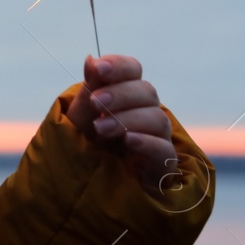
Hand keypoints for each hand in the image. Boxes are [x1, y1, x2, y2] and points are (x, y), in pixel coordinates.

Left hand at [64, 54, 177, 198]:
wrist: (85, 185)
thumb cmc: (84, 145)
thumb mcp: (79, 117)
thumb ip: (89, 91)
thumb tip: (91, 59)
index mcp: (125, 93)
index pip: (133, 70)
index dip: (119, 66)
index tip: (99, 68)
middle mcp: (145, 110)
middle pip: (146, 92)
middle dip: (119, 94)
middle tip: (96, 103)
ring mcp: (156, 136)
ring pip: (156, 118)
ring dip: (127, 119)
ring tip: (100, 128)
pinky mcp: (162, 162)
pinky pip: (165, 149)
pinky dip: (147, 142)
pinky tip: (128, 140)